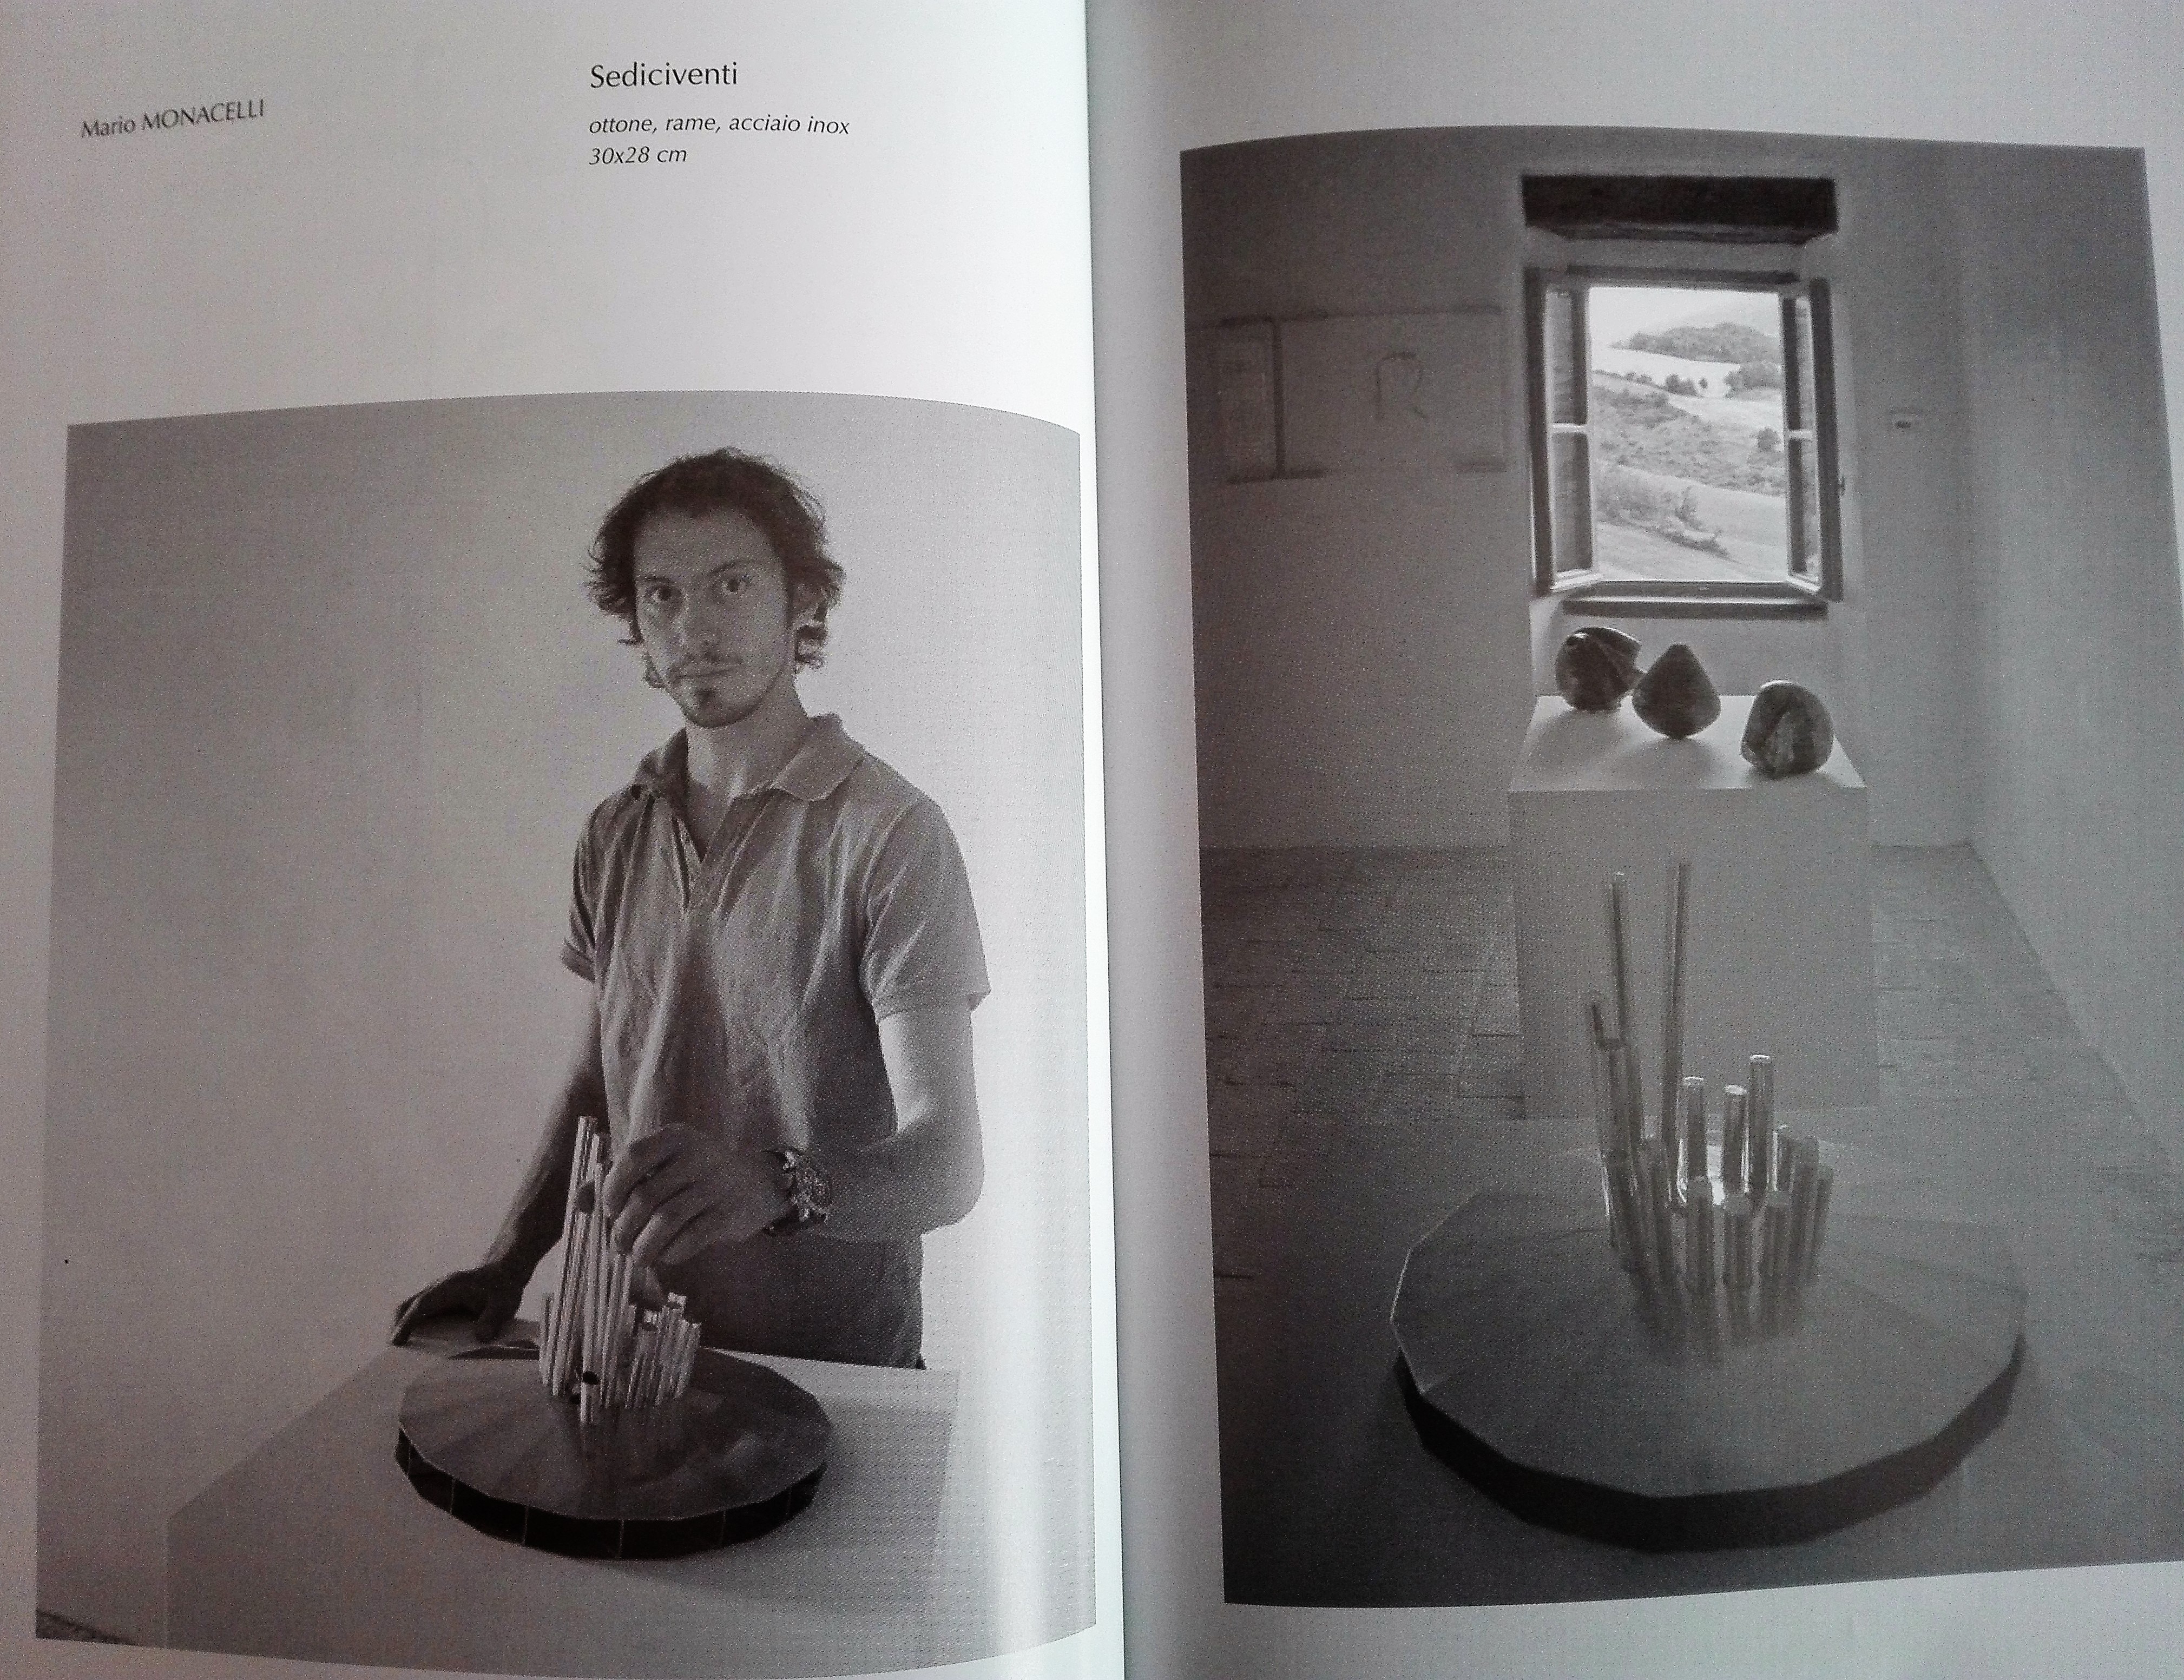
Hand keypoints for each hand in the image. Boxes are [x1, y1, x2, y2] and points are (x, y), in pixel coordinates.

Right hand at [389, 1263, 525, 1345]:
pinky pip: (422, 1313)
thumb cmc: (502, 1287)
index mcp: (449, 1288)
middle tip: (397, 1351)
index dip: (408, 1323)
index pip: (421, 1305)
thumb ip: (492, 1320)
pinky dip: (417, 1327)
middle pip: (408, 1306)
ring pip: (412, 1309)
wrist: (505, 1272)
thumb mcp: (503, 1304)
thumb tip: (481, 1338)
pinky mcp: (440, 1302)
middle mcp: (438, 1290)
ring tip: (407, 1353)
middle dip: (399, 1326)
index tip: (396, 1340)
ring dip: (407, 1327)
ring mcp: (437, 1295)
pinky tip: (425, 1345)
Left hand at [601, 1127, 788, 1270]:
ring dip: (644, 1246)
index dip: (613, 1187)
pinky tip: (666, 1254)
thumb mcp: (662, 1165)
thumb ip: (620, 1178)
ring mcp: (716, 1184)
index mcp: (675, 1137)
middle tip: (619, 1244)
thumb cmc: (695, 1175)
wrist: (755, 1184)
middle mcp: (697, 1155)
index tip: (610, 1210)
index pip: (633, 1157)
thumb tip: (579, 1203)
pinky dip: (671, 1252)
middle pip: (646, 1197)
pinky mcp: (728, 1213)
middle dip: (624, 1228)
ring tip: (637, 1256)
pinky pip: (690, 1238)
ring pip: (666, 1221)